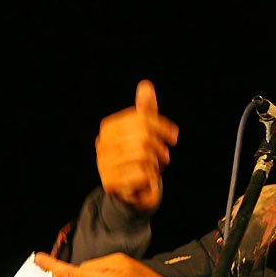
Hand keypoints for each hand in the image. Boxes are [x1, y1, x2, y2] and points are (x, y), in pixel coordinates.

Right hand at [96, 79, 178, 210]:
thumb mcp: (146, 133)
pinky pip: (140, 173)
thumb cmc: (142, 159)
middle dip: (159, 147)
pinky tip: (146, 179)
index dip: (161, 126)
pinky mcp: (110, 183)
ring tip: (154, 167)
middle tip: (164, 156)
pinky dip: (149, 177)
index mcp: (110, 128)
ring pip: (142, 155)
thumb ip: (146, 111)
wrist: (135, 191)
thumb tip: (146, 85)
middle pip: (142, 136)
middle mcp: (102, 144)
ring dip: (154, 163)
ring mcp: (103, 163)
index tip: (173, 136)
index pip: (141, 119)